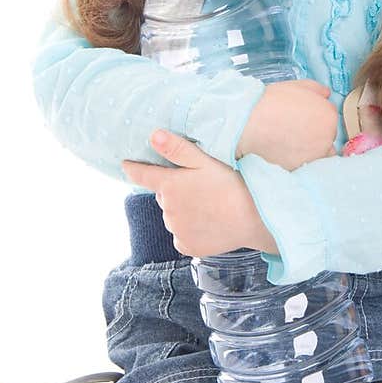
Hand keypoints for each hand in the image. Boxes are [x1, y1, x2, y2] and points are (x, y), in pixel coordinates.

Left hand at [121, 131, 277, 256]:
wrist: (255, 218)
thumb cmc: (231, 184)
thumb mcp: (205, 160)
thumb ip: (176, 148)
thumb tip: (152, 136)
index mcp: (168, 186)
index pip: (141, 175)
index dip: (133, 169)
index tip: (126, 164)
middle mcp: (167, 211)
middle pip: (163, 197)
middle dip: (174, 191)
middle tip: (199, 186)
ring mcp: (176, 231)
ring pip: (172, 216)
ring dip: (183, 211)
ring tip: (208, 205)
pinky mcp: (187, 246)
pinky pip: (181, 235)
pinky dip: (190, 229)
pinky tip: (209, 222)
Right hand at [235, 80, 338, 169]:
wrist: (249, 123)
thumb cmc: (271, 102)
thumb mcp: (297, 86)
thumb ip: (317, 90)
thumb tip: (326, 95)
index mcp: (329, 116)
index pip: (329, 120)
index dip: (315, 118)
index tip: (302, 119)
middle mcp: (327, 138)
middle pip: (326, 139)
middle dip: (314, 135)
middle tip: (294, 130)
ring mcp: (314, 156)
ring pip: (317, 154)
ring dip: (308, 150)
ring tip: (288, 142)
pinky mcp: (300, 169)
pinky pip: (303, 166)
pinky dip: (296, 160)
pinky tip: (283, 151)